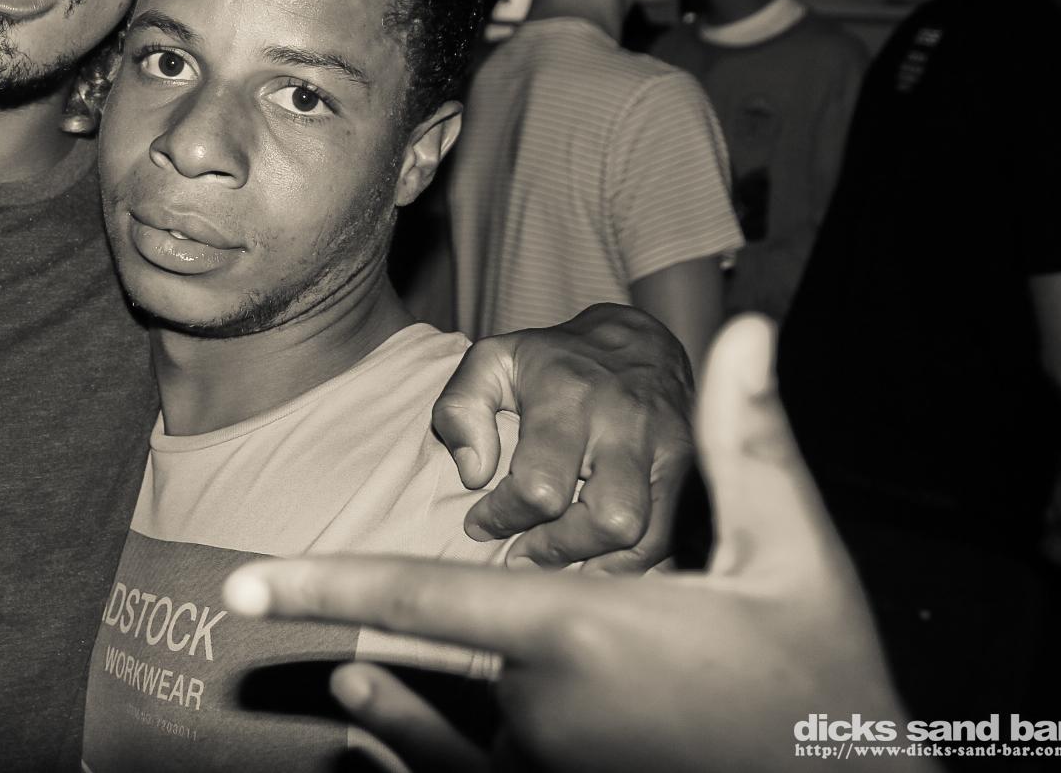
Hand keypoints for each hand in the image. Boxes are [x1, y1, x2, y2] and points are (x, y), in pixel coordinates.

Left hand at [226, 316, 931, 772]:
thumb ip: (746, 442)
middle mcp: (547, 711)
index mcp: (585, 635)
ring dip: (394, 707)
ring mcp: (550, 768)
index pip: (423, 600)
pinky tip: (377, 738)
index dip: (324, 589)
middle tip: (322, 615)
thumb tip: (746, 331)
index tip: (241, 589)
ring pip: (448, 724)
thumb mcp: (790, 555)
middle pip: (438, 650)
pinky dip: (418, 756)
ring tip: (346, 692)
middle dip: (389, 628)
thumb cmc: (820, 677)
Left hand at [433, 304, 693, 570]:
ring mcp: (669, 450)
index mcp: (570, 398)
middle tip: (522, 552)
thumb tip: (473, 473)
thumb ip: (460, 409)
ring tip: (558, 558)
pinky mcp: (693, 472)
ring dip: (596, 563)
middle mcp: (627, 426)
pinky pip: (673, 537)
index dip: (503, 517)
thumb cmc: (553, 361)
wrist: (639, 343)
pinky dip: (632, 561)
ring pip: (647, 537)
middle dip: (558, 549)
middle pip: (608, 521)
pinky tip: (596, 556)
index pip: (541, 486)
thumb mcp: (491, 361)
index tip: (481, 522)